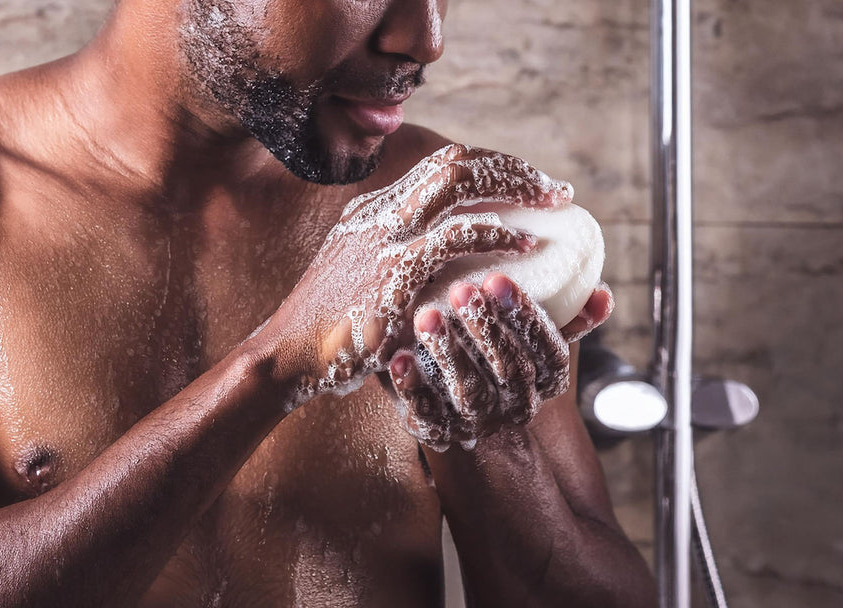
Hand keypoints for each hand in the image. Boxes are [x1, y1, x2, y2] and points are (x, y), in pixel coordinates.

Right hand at [258, 144, 573, 407]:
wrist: (288, 356)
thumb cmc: (330, 329)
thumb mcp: (361, 279)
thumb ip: (398, 261)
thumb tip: (447, 267)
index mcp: (372, 209)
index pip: (440, 166)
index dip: (491, 168)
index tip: (528, 185)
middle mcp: (379, 210)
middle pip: (455, 161)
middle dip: (512, 167)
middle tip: (555, 190)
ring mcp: (384, 234)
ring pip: (458, 180)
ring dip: (513, 185)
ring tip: (553, 203)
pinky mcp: (393, 268)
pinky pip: (457, 236)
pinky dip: (497, 234)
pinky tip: (525, 246)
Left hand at [384, 274, 612, 448]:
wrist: (476, 427)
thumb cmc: (505, 363)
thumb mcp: (538, 345)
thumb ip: (568, 318)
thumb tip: (601, 292)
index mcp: (544, 381)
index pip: (547, 351)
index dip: (525, 317)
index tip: (498, 280)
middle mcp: (516, 405)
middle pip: (508, 368)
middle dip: (485, 327)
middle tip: (460, 289)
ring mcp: (478, 422)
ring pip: (468, 391)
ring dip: (448, 352)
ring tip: (426, 316)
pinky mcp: (441, 432)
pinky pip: (427, 415)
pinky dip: (412, 388)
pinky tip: (397, 360)